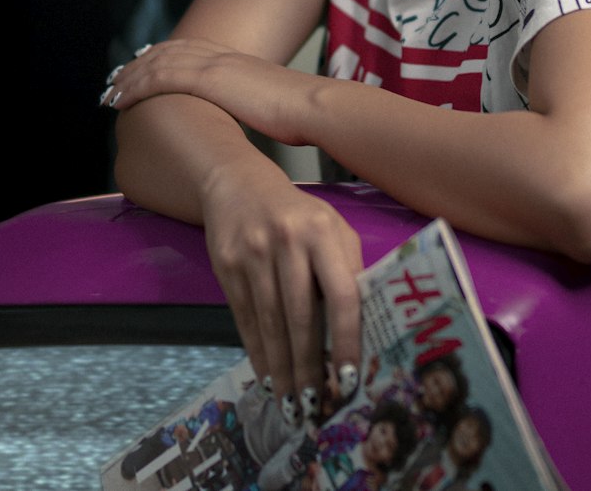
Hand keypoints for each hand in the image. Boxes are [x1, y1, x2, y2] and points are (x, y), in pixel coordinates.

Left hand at [101, 39, 305, 142]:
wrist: (313, 105)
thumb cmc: (303, 113)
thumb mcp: (275, 104)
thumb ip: (258, 105)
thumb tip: (258, 118)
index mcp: (237, 61)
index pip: (191, 51)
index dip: (165, 56)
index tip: (145, 66)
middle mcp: (222, 57)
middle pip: (169, 52)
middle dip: (140, 64)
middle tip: (117, 78)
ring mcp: (214, 66)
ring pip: (158, 63)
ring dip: (131, 77)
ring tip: (110, 92)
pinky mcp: (208, 80)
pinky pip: (160, 78)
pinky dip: (137, 87)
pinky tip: (121, 100)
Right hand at [201, 158, 362, 414]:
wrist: (239, 186)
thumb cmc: (299, 214)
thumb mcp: (332, 227)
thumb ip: (349, 267)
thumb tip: (363, 325)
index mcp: (324, 232)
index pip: (342, 294)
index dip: (347, 339)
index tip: (350, 377)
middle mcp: (288, 242)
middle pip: (301, 316)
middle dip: (309, 366)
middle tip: (315, 405)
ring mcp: (253, 254)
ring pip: (271, 323)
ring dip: (282, 368)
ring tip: (292, 401)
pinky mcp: (227, 266)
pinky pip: (245, 319)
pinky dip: (257, 352)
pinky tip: (267, 375)